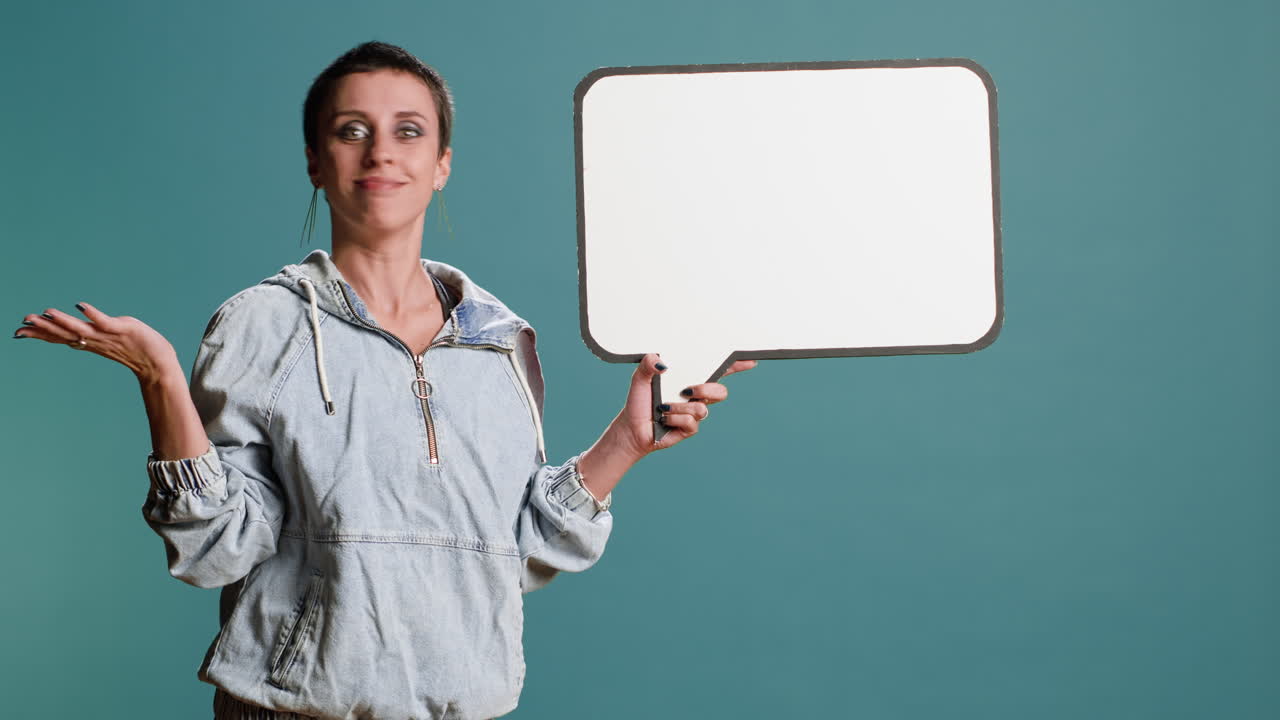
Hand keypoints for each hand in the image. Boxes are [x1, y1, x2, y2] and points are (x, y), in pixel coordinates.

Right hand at [13, 302, 181, 382]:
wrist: (157, 364)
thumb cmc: (134, 350)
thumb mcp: (106, 342)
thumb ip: (89, 338)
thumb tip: (71, 339)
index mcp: (89, 342)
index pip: (60, 337)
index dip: (40, 334)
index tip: (18, 331)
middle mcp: (95, 340)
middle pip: (65, 333)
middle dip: (44, 327)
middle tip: (23, 322)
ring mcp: (108, 335)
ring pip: (81, 328)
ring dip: (63, 321)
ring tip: (47, 313)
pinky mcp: (122, 330)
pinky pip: (105, 322)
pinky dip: (93, 314)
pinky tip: (80, 306)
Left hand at [575, 353, 756, 502]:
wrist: (631, 428)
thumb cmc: (638, 401)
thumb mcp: (640, 378)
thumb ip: (647, 365)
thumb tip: (661, 362)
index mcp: (689, 380)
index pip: (716, 371)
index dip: (734, 366)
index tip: (748, 360)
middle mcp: (695, 397)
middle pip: (720, 391)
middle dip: (708, 389)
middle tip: (688, 389)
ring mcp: (694, 413)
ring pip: (703, 409)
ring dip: (681, 407)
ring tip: (663, 407)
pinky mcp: (689, 429)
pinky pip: (691, 422)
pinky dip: (674, 418)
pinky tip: (663, 419)